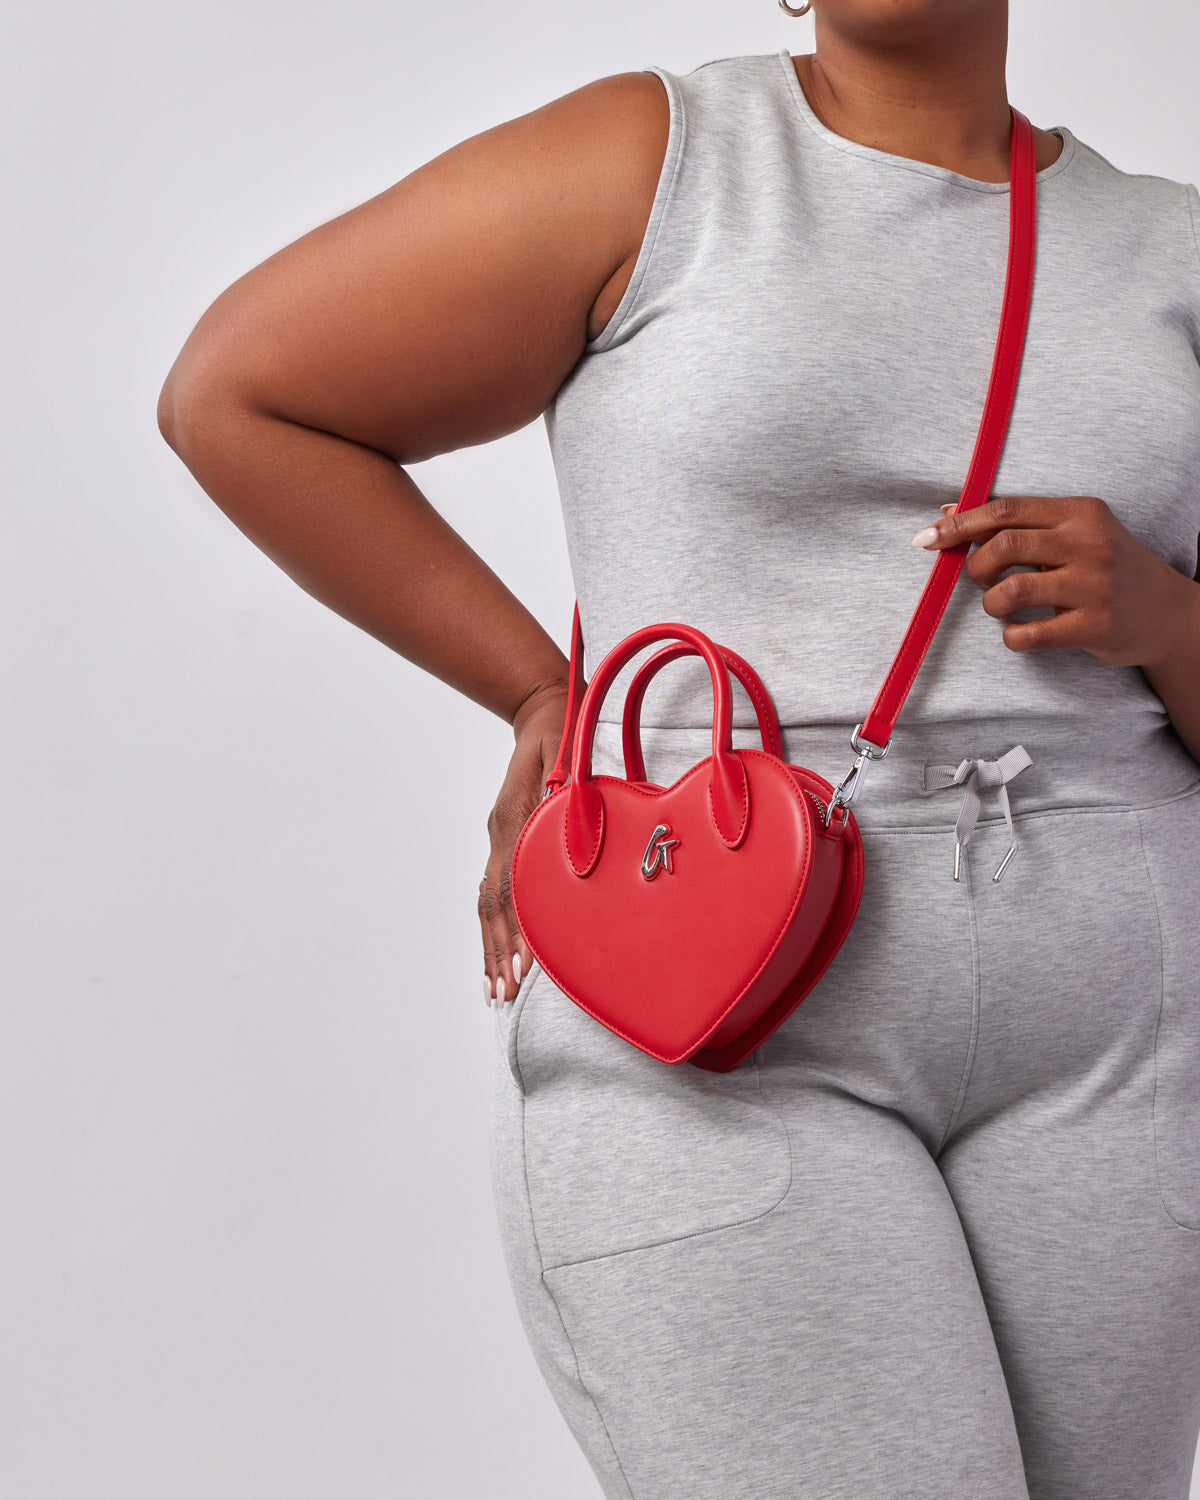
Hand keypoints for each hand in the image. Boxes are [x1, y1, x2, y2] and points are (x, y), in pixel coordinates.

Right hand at [478, 682, 569, 1008]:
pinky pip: (494, 892)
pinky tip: (497, 956)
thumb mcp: (568, 748)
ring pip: (487, 902)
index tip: (523, 964)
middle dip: (498, 951)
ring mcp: (498, 838)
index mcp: (514, 818)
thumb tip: (561, 816)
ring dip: (490, 948)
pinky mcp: (504, 842)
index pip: (512, 883)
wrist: (541, 711)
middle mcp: (500, 833)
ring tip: (495, 990)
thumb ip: (563, 784)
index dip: (517, 926)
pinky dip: (494, 928)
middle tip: (505, 993)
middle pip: (492, 902)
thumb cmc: (563, 729)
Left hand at [911, 494, 1192, 669]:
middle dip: (975, 566)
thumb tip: (949, 512)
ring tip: (1000, 606)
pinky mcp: (1095, 627)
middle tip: (980, 579)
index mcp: (1080, 513)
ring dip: (991, 603)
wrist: (1168, 613)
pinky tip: (1019, 632)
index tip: (927, 537)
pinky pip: (1028, 634)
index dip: (960, 523)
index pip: (1007, 509)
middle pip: (1004, 545)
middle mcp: (1090, 544)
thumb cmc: (1107, 570)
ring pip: (1011, 591)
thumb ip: (1020, 523)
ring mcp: (1094, 586)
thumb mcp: (1076, 533)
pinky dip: (1011, 637)